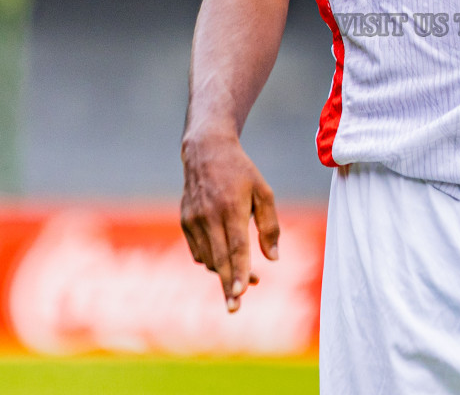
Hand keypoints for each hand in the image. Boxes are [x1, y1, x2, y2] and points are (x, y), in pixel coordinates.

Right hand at [180, 129, 279, 311]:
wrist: (206, 151)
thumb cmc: (241, 172)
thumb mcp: (264, 192)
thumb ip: (270, 226)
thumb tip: (274, 259)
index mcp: (231, 208)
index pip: (235, 246)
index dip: (238, 271)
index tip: (241, 292)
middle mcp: (209, 216)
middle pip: (219, 259)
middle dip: (227, 286)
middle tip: (235, 308)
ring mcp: (194, 220)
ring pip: (208, 258)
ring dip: (224, 273)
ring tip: (246, 280)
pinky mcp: (185, 222)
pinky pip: (198, 251)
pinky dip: (211, 260)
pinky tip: (225, 257)